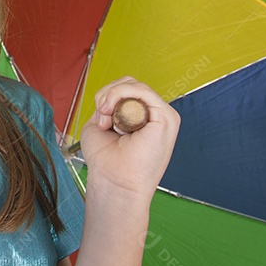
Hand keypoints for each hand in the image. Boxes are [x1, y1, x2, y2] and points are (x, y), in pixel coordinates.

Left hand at [79, 76, 179, 198]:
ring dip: (113, 97)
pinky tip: (111, 111)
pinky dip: (121, 95)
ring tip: (106, 119)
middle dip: (108, 94)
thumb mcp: (101, 123)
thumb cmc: (106, 160)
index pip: (127, 89)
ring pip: (135, 85)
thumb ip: (107, 105)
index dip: (108, 96)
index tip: (99, 117)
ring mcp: (163, 116)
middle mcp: (155, 115)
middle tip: (101, 118)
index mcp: (142, 117)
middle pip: (130, 83)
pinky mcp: (166, 117)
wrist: (114, 182)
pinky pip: (143, 91)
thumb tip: (112, 95)